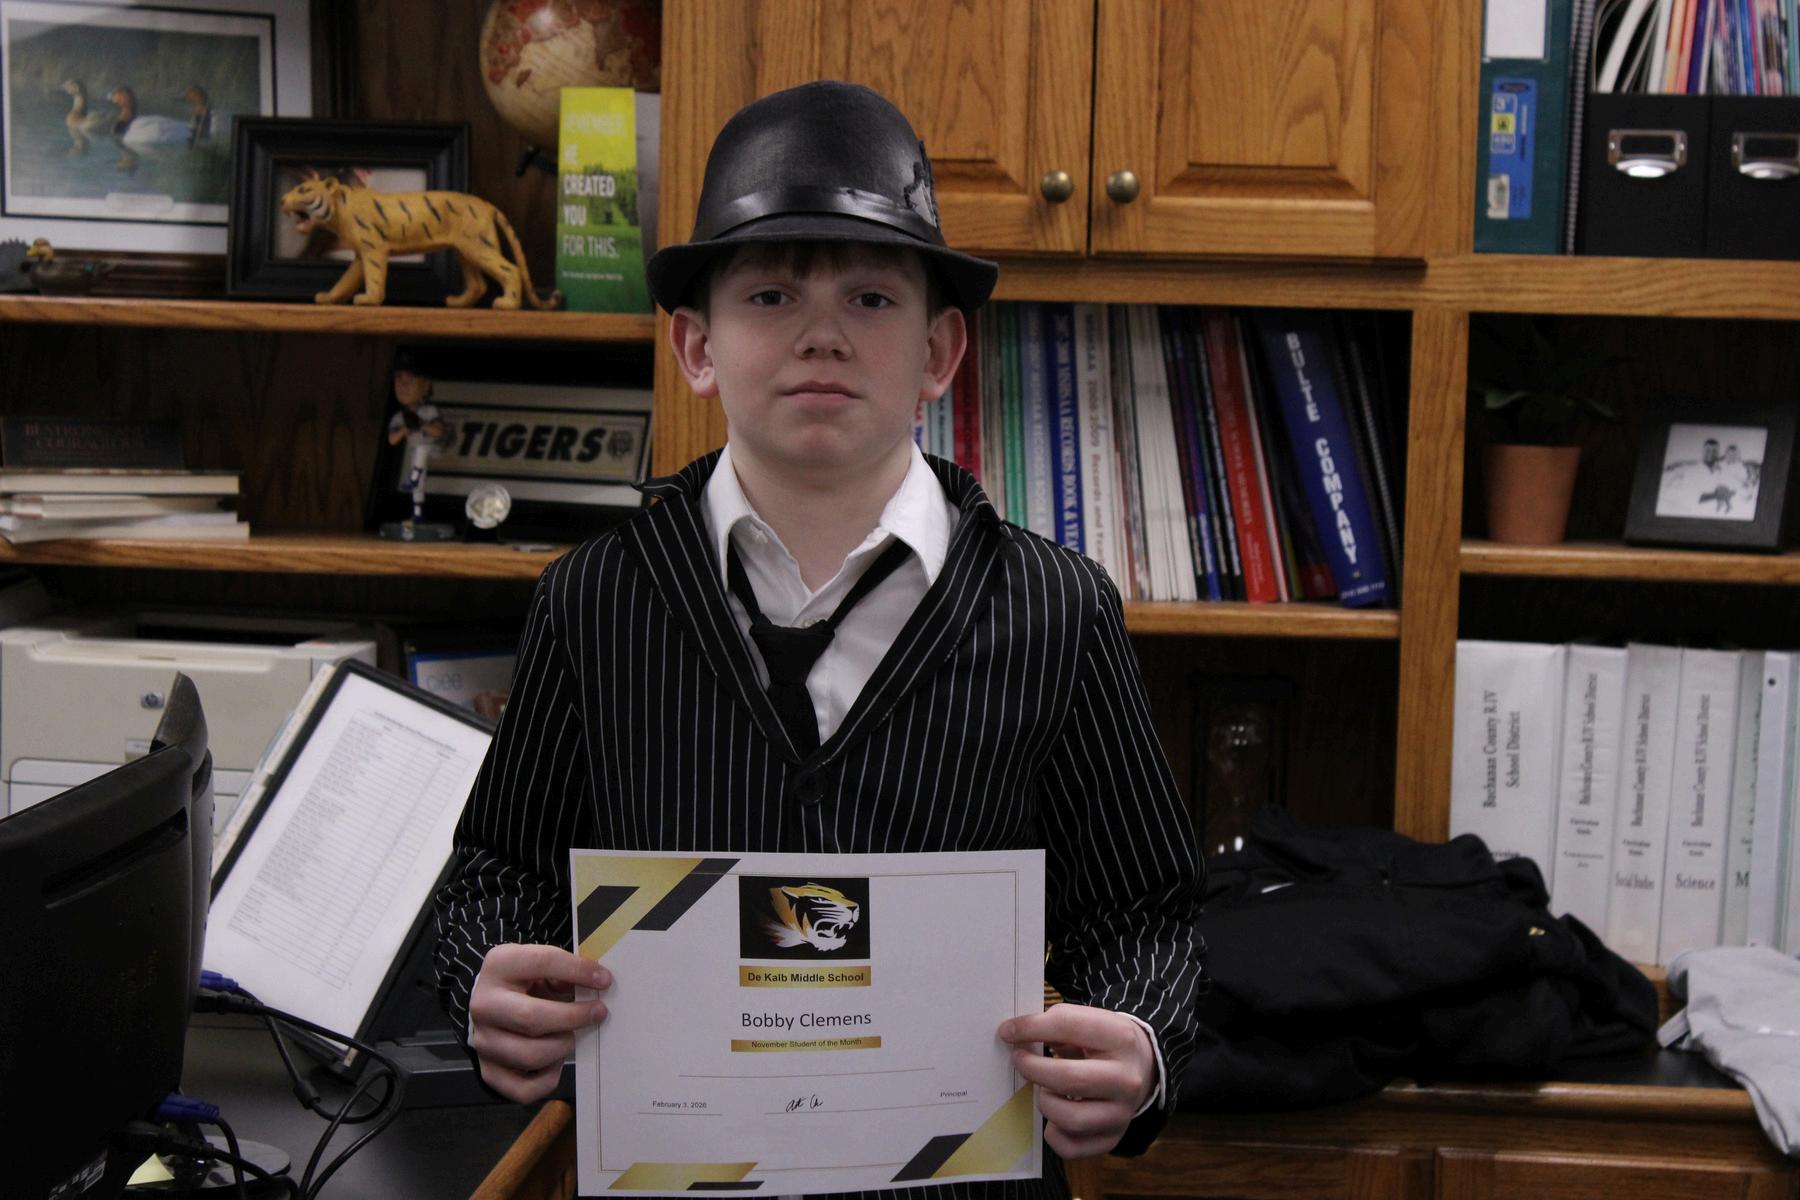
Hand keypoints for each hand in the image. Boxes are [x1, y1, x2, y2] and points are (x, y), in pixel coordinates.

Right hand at [469, 943, 610, 1102]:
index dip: (578, 971)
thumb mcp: (539, 966)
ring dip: (561, 1047)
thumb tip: (598, 984)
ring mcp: (483, 1042)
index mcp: (499, 966)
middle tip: (598, 1013)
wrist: (489, 1006)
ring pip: (530, 1056)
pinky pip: (523, 1090)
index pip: (542, 963)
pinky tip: (555, 1062)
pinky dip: (547, 1079)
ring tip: (571, 1036)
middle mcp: (484, 1005)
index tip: (605, 980)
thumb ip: (565, 971)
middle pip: (532, 1018)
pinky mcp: (488, 1072)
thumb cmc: (524, 983)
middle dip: (573, 1017)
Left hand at [998, 1004, 1155, 1159]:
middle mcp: (1126, 1080)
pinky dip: (1053, 1133)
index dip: (1031, 1028)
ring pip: (1069, 1118)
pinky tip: (1054, 1115)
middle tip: (1019, 1060)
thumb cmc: (1104, 1043)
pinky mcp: (1111, 1139)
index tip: (1007, 1031)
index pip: (1068, 1027)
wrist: (1142, 1068)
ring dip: (1046, 1102)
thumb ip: (1057, 1025)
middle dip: (1033, 1068)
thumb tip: (1015, 1034)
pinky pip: (1070, 1147)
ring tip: (1045, 1089)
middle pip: (1068, 1079)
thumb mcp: (1090, 1023)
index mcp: (1120, 1038)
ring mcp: (1121, 1114)